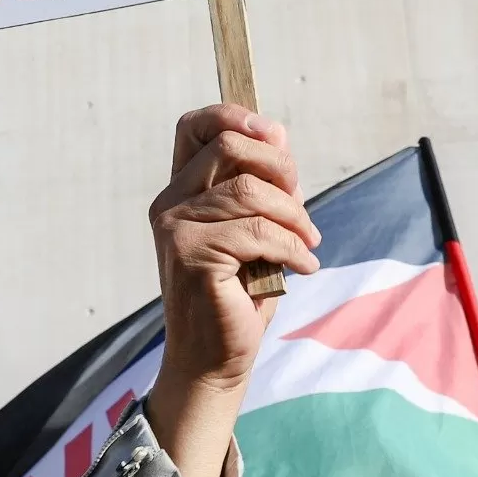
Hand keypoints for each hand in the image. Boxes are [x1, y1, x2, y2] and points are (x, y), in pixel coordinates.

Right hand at [143, 104, 320, 476]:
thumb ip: (261, 183)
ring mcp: (175, 228)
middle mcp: (169, 203)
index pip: (195, 126)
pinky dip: (293, 247)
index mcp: (179, 190)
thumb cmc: (238, 294)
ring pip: (250, 190)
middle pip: (230, 146)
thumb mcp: (256, 228)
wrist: (214, 360)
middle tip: (302, 207)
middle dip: (280, 168)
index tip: (273, 135)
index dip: (235, 115)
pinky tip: (304, 266)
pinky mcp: (192, 256)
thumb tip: (278, 134)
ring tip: (309, 242)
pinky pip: (258, 232)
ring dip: (294, 215)